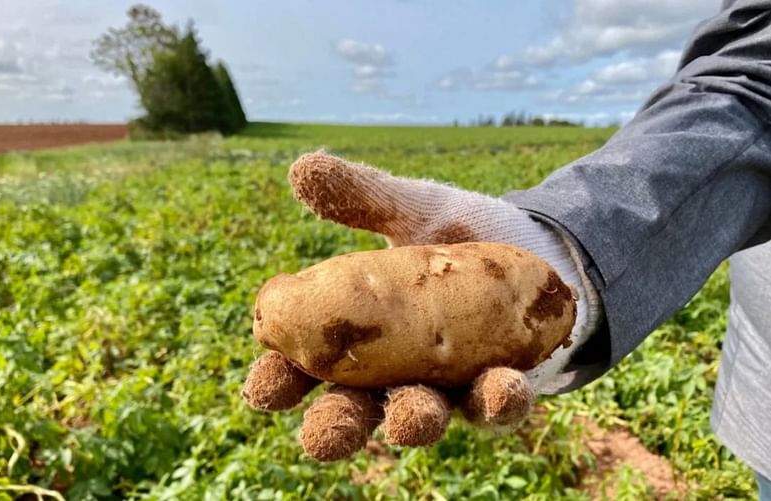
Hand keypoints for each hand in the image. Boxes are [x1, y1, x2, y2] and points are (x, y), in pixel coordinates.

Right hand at [243, 151, 599, 460]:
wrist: (540, 247)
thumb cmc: (461, 233)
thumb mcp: (415, 209)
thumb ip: (363, 198)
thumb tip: (301, 167)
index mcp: (356, 334)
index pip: (303, 367)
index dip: (280, 382)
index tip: (265, 386)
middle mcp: (392, 372)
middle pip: (351, 414)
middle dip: (335, 428)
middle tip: (323, 435)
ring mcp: (445, 387)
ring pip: (418, 420)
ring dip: (413, 423)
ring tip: (413, 418)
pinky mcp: (497, 391)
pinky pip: (494, 408)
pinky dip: (496, 402)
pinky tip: (503, 386)